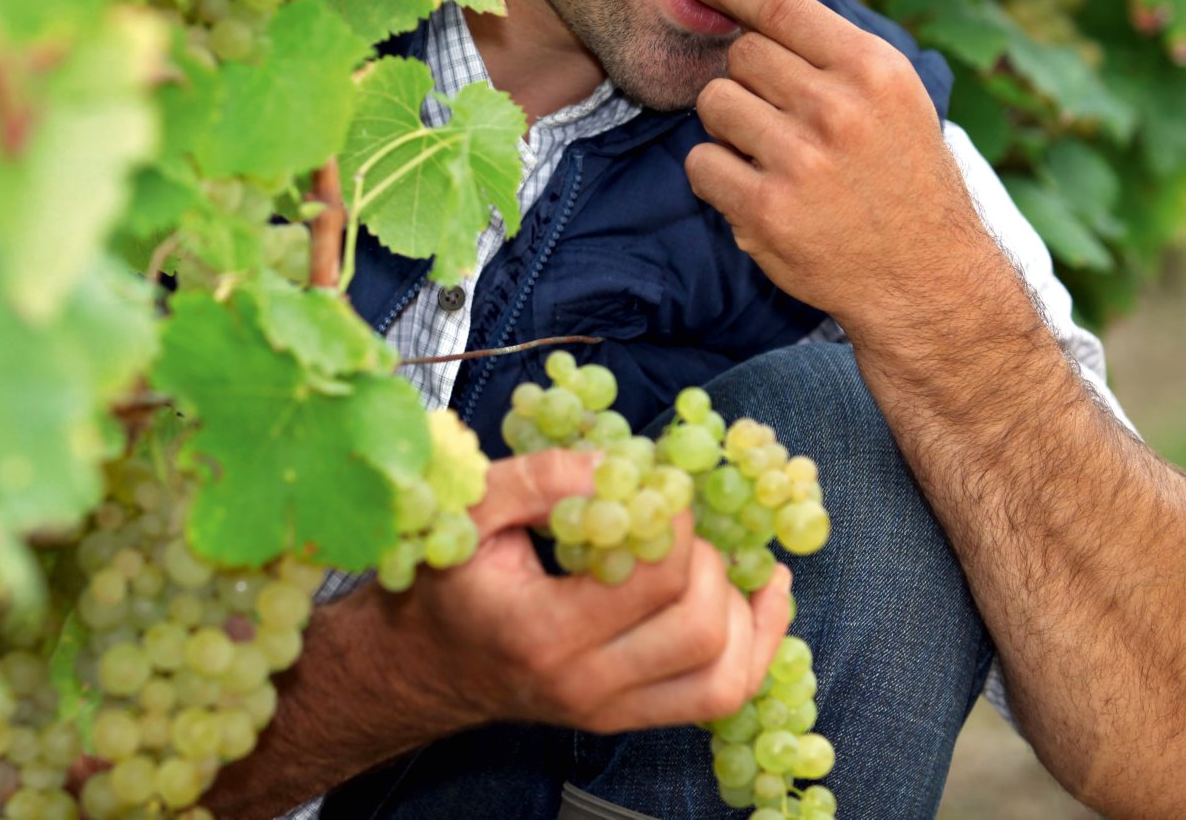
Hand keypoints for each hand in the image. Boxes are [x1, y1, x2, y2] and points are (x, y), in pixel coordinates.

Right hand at [378, 449, 793, 734]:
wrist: (423, 665)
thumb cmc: (446, 580)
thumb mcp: (469, 511)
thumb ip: (538, 478)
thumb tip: (622, 465)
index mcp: (542, 631)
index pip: (651, 579)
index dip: (673, 522)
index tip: (658, 487)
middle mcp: (585, 685)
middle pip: (697, 626)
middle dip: (705, 559)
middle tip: (673, 523)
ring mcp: (611, 711)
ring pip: (723, 670)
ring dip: (737, 602)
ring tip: (707, 557)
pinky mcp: (630, 719)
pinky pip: (721, 694)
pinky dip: (756, 643)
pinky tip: (762, 594)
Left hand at [677, 0, 1002, 336]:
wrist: (924, 276)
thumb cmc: (902, 178)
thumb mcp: (894, 98)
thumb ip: (834, 50)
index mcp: (873, 70)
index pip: (780, 6)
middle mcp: (837, 108)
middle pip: (741, 55)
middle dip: (749, 80)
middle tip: (781, 117)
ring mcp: (798, 161)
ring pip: (714, 103)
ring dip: (730, 126)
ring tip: (771, 154)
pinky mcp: (765, 211)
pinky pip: (701, 163)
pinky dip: (717, 175)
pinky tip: (755, 189)